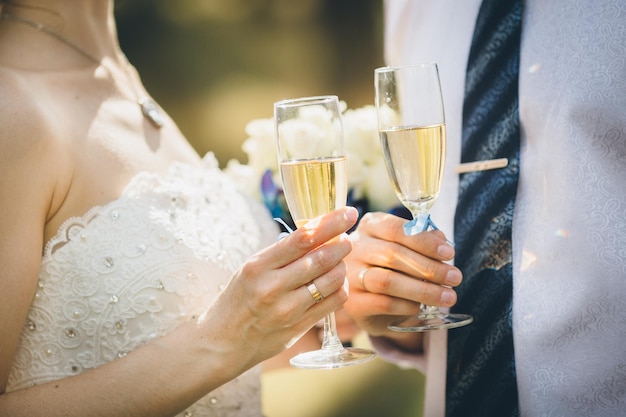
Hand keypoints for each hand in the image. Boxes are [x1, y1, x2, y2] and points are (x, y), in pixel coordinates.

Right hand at [197, 206, 358, 373]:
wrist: (223, 341)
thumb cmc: (240, 297)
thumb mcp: (252, 269)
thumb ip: (283, 254)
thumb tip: (320, 230)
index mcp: (258, 266)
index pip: (303, 238)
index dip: (331, 223)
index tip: (348, 212)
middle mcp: (272, 287)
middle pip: (322, 258)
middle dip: (342, 244)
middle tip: (347, 238)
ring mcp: (287, 310)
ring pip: (332, 280)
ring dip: (342, 266)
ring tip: (339, 261)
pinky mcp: (298, 327)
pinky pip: (333, 302)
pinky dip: (341, 288)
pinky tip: (336, 283)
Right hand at [343, 212, 461, 349]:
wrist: (368, 301)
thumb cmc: (391, 266)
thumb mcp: (405, 248)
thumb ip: (422, 240)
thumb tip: (441, 239)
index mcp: (370, 226)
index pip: (395, 229)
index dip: (424, 241)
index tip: (449, 253)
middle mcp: (355, 249)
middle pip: (392, 254)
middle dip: (429, 267)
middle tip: (454, 278)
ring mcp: (350, 276)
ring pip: (387, 281)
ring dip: (423, 290)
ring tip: (447, 297)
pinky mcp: (353, 303)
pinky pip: (383, 303)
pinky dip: (407, 306)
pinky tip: (421, 307)